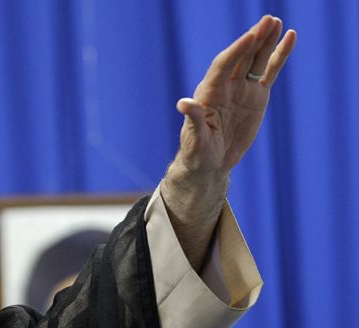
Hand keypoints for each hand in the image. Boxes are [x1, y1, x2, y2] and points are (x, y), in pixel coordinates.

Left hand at [174, 15, 296, 178]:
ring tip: (277, 22)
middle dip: (254, 39)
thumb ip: (193, 119)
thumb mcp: (195, 138)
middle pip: (241, 57)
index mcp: (209, 92)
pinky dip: (279, 55)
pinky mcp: (257, 96)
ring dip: (266, 41)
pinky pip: (269, 72)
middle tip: (269, 20)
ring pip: (256, 60)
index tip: (250, 36)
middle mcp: (226, 86)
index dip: (236, 51)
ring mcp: (242, 89)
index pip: (223, 65)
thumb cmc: (197, 151)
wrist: (210, 162)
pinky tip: (290, 37)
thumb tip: (183, 103)